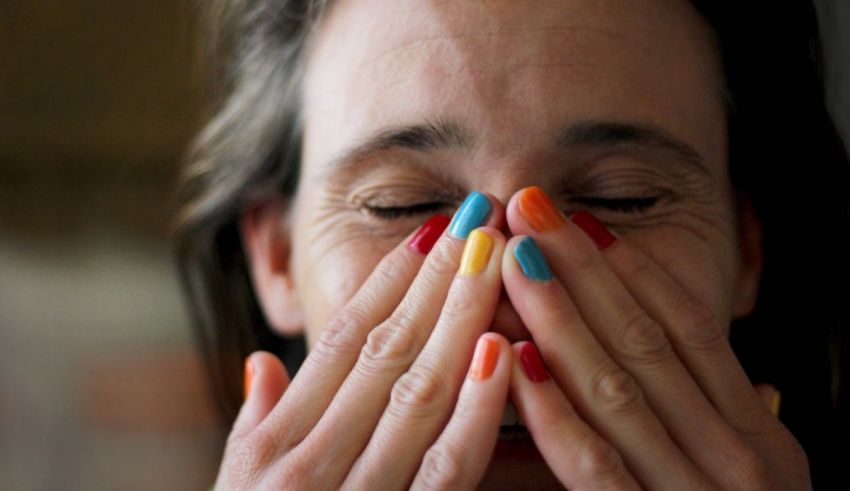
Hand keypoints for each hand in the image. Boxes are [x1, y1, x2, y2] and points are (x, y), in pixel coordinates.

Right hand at [215, 193, 513, 489]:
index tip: (431, 232)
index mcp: (274, 441)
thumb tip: (261, 361)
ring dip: (462, 314)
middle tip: (477, 214)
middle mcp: (310, 461)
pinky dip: (477, 408)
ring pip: (420, 389)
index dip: (388, 280)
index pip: (341, 340)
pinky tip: (505, 349)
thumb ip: (256, 419)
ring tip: (496, 253)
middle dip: (438, 274)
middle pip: (386, 347)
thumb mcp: (238, 480)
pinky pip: (448, 466)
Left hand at [501, 186, 809, 489]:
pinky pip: (593, 463)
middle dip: (582, 268)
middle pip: (645, 343)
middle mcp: (734, 457)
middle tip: (531, 208)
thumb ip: (743, 427)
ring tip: (515, 257)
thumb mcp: (762, 477)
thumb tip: (761, 387)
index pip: (692, 332)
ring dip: (558, 315)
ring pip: (615, 387)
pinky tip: (510, 356)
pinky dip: (552, 408)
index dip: (637, 272)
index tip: (586, 222)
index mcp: (757, 435)